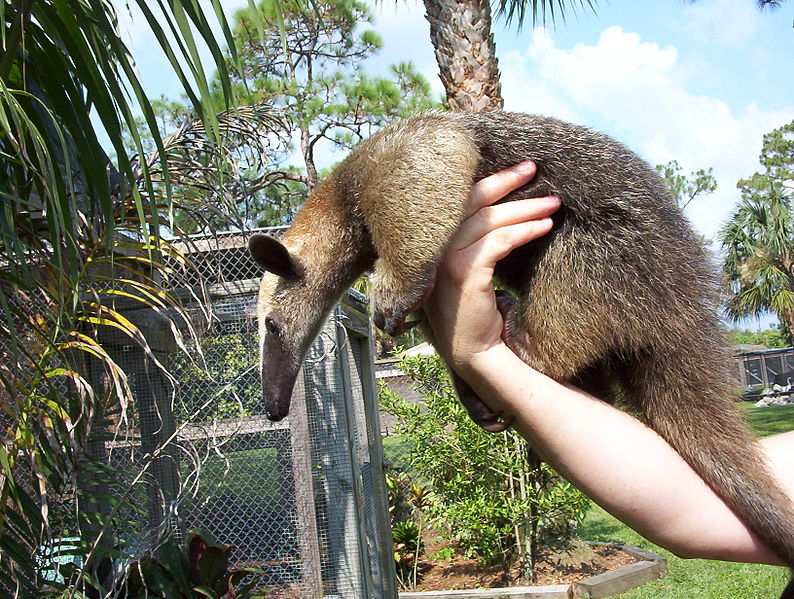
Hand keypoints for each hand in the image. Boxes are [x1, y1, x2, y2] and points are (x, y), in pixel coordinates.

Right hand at [423, 161, 560, 375]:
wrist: (476, 354)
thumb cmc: (478, 314)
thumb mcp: (471, 270)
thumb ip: (477, 242)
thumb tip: (507, 209)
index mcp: (430, 245)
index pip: (458, 202)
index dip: (489, 182)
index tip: (519, 170)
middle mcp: (432, 249)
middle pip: (471, 203)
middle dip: (506, 183)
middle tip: (535, 169)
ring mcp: (443, 261)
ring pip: (488, 220)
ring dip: (524, 208)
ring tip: (553, 203)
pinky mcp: (462, 275)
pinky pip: (498, 241)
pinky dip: (524, 231)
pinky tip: (544, 226)